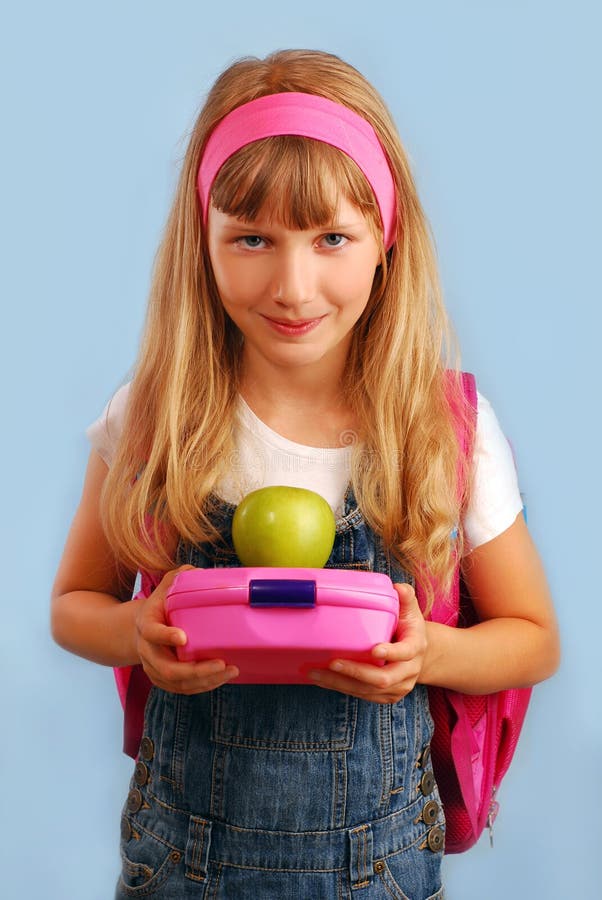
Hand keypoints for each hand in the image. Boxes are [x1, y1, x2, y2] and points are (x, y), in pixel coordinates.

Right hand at [134, 565, 238, 693]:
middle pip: (167, 668)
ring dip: (205, 681)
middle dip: (196, 670)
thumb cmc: (159, 605)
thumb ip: (179, 577)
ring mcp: (153, 668)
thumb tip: (199, 572)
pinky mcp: (162, 679)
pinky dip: (202, 686)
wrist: (139, 629)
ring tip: (231, 671)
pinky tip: (221, 678)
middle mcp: (147, 650)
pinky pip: (182, 689)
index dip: (166, 636)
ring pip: (177, 683)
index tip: (184, 637)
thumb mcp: (164, 587)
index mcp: (146, 624)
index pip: (151, 632)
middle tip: (222, 663)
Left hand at [307, 583, 426, 703]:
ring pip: (369, 690)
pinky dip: (342, 688)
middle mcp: (409, 671)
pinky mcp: (386, 696)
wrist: (420, 655)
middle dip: (356, 672)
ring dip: (341, 683)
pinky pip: (363, 695)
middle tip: (332, 663)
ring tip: (317, 673)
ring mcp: (398, 687)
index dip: (391, 653)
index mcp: (416, 647)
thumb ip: (405, 597)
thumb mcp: (410, 610)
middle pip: (383, 679)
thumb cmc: (409, 627)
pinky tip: (323, 680)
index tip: (374, 650)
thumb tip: (397, 588)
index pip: (405, 652)